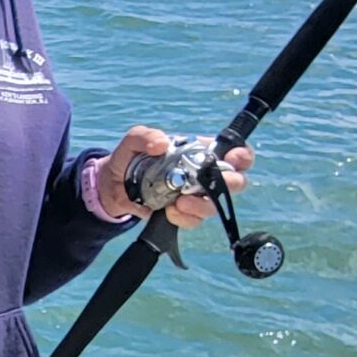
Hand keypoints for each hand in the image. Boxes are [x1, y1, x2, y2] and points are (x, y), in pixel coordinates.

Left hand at [97, 126, 253, 228]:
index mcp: (201, 151)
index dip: (243, 156)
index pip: (236, 152)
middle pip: (235, 182)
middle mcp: (204, 174)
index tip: (234, 160)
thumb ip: (145, 136)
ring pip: (215, 205)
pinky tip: (170, 211)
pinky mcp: (184, 213)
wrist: (114, 185)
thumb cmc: (130, 156)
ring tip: (179, 202)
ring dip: (201, 205)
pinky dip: (185, 218)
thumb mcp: (134, 140)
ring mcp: (195, 195)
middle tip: (206, 185)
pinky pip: (195, 220)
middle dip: (228, 185)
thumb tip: (161, 144)